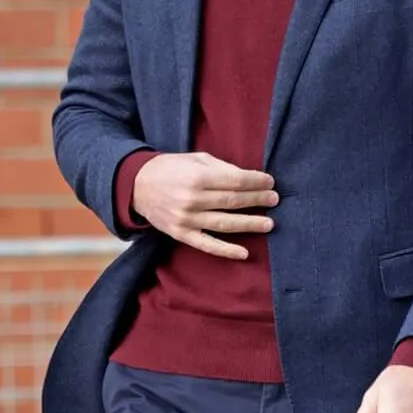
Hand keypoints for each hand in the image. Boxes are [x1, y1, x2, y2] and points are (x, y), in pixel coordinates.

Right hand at [132, 152, 277, 258]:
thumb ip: (221, 168)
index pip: (235, 181)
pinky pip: (207, 244)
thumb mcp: (195, 159)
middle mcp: (192, 199)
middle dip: (257, 200)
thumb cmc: (170, 168)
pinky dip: (226, 250)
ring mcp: (186, 219)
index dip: (256, 181)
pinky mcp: (181, 234)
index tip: (270, 182)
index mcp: (196, 177)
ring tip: (269, 223)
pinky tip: (244, 253)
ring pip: (225, 224)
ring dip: (250, 224)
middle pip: (233, 202)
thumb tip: (248, 178)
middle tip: (274, 200)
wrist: (137, 185)